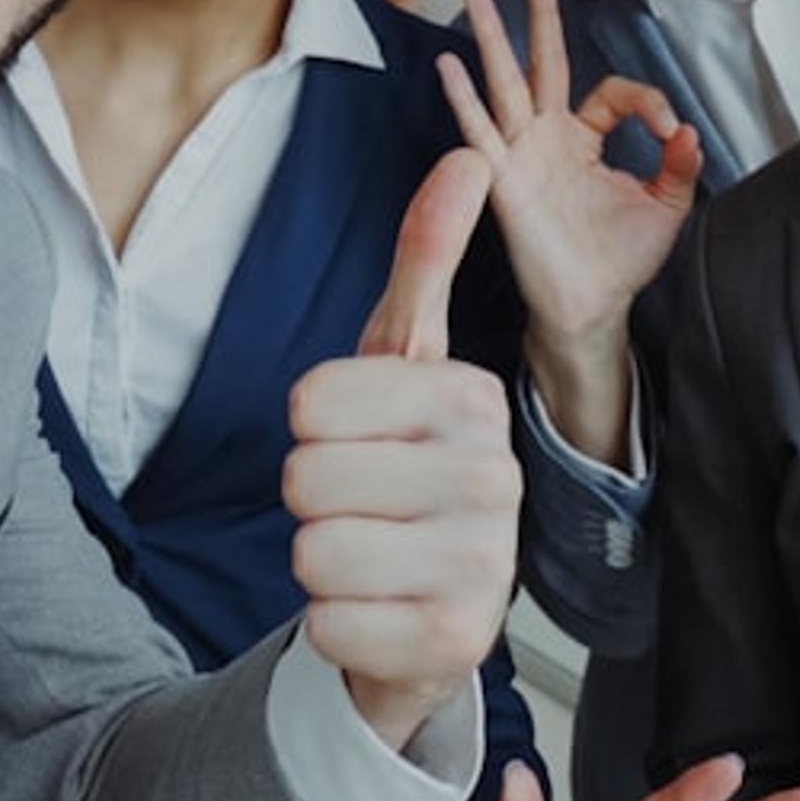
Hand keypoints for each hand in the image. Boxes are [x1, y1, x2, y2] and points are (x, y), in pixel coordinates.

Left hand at [288, 149, 523, 747]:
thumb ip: (425, 260)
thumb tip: (466, 156)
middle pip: (305, 476)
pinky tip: (380, 613)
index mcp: (473, 398)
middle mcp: (494, 478)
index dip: (310, 428)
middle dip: (312, 498)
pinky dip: (335, 624)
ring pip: (313, 550)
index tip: (359, 440)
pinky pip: (329, 623)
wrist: (424, 608)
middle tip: (363, 507)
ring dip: (322, 563)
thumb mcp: (401, 362)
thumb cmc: (401, 470)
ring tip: (370, 559)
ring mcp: (486, 566)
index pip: (311, 399)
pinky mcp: (457, 643)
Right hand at [445, 0, 706, 463]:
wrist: (593, 307)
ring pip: (506, 83)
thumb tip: (689, 129)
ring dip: (493, 38)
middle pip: (544, 61)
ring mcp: (522, 155)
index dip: (646, 103)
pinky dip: (464, 99)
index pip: (611, 93)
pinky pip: (481, 133)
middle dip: (541, 13)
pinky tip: (451, 67)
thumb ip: (680, 167)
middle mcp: (549, 138)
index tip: (672, 134)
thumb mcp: (666, 207)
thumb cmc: (621, 261)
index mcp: (584, 139)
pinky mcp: (504, 180)